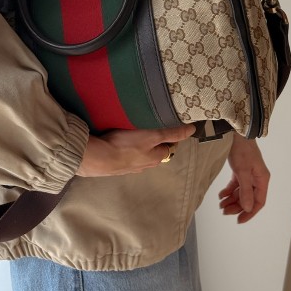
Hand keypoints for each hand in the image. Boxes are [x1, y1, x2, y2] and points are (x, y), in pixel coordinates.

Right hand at [75, 124, 195, 176]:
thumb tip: (191, 129)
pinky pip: (126, 154)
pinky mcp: (116, 164)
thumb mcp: (152, 135)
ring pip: (140, 153)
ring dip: (139, 145)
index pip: (169, 146)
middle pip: (154, 151)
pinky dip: (126, 148)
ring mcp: (130, 166)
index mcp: (155, 157)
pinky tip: (120, 142)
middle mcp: (145, 165)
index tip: (167, 124)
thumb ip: (171, 133)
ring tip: (134, 132)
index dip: (170, 135)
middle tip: (150, 126)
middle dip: (154, 140)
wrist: (98, 159)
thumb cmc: (126, 146)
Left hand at [218, 134, 269, 222]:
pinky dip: (229, 190)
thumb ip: (245, 190)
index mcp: (262, 179)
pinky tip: (221, 195)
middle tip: (224, 211)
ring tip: (221, 204)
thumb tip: (247, 208)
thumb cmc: (242, 149)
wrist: (236, 132)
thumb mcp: (243, 171)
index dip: (250, 212)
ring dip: (232, 199)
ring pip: (241, 192)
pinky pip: (236, 184)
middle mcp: (256, 178)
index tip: (239, 220)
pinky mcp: (241, 169)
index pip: (258, 202)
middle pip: (248, 198)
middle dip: (237, 206)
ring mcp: (248, 174)